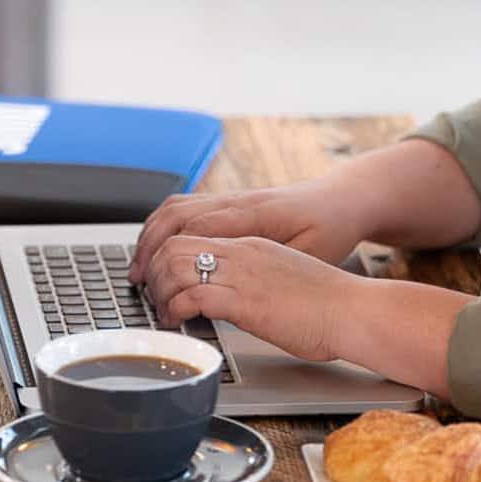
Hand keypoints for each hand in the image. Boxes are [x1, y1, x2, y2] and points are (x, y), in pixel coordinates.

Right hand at [127, 178, 371, 285]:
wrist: (344, 201)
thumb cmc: (332, 229)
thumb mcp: (312, 254)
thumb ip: (273, 266)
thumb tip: (236, 282)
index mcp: (255, 214)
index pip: (197, 227)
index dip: (169, 254)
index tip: (155, 283)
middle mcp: (238, 201)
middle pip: (176, 214)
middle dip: (149, 247)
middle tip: (136, 280)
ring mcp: (232, 198)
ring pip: (176, 207)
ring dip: (152, 236)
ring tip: (140, 268)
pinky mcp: (232, 202)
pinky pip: (187, 206)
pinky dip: (165, 227)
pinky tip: (161, 249)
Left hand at [143, 234, 365, 361]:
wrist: (355, 311)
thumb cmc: (328, 304)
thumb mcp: (282, 280)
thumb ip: (254, 281)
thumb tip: (231, 299)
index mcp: (252, 245)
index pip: (192, 233)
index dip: (166, 255)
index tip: (161, 278)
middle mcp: (243, 253)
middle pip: (174, 244)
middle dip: (154, 271)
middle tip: (153, 296)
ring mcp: (244, 274)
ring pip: (177, 265)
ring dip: (161, 291)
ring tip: (163, 311)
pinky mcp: (247, 301)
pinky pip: (194, 296)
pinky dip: (176, 309)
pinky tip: (178, 322)